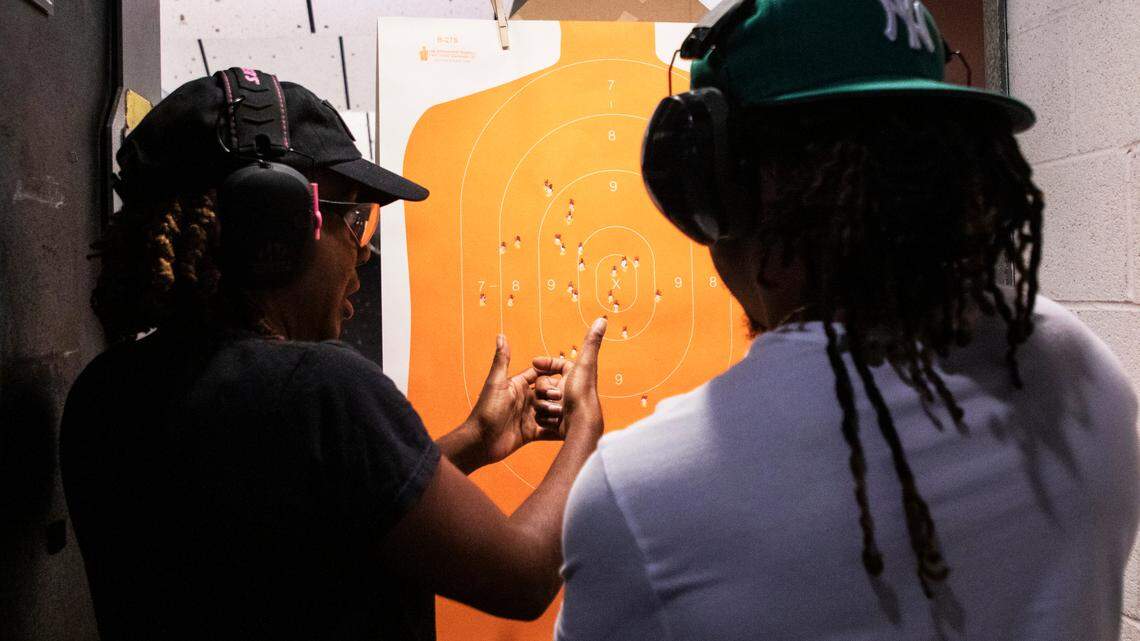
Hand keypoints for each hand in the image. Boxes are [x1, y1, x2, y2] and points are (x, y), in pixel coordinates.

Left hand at [464, 334, 561, 465]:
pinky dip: (557, 429)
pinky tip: (571, 429)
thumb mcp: (496, 383)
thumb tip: (500, 335)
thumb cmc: (485, 410)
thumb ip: (502, 359)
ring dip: (558, 411)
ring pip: (550, 410)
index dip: (552, 371)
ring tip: (567, 412)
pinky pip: (548, 429)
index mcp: (518, 385)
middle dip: (557, 395)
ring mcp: (529, 416)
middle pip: (548, 393)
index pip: (539, 373)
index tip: (567, 369)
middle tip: (561, 398)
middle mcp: (525, 399)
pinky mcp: (531, 432)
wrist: (480, 442)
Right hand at [532, 318, 606, 439]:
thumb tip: (603, 319)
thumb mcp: (584, 364)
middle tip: (555, 396)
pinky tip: (551, 420)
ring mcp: (564, 408)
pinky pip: (541, 416)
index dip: (546, 362)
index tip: (534, 362)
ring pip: (540, 400)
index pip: (558, 365)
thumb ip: (592, 342)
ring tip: (555, 409)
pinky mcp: (558, 425)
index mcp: (576, 376)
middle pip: (545, 384)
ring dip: (543, 405)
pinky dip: (543, 418)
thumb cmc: (583, 394)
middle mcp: (571, 391)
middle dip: (545, 389)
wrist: (580, 426)